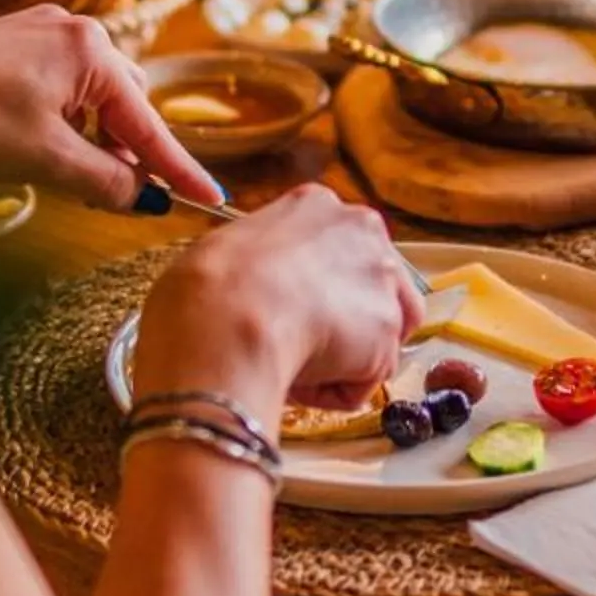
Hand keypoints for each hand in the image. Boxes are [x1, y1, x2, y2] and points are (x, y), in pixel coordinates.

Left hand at [0, 6, 223, 210]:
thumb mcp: (45, 161)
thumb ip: (104, 180)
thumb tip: (139, 196)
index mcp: (92, 51)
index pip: (148, 124)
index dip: (179, 168)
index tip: (210, 200)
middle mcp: (72, 29)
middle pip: (124, 102)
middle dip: (127, 150)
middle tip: (122, 195)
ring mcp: (36, 30)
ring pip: (89, 94)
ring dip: (91, 137)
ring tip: (71, 176)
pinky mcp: (6, 42)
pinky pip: (57, 84)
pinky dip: (62, 120)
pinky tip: (38, 146)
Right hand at [135, 185, 422, 416]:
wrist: (227, 313)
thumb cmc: (207, 285)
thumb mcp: (231, 249)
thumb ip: (266, 261)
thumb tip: (260, 289)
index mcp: (317, 205)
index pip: (339, 250)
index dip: (318, 292)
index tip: (293, 314)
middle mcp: (361, 229)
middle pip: (371, 288)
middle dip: (344, 325)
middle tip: (301, 349)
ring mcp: (382, 276)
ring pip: (373, 334)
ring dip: (343, 360)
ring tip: (296, 367)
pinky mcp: (389, 327)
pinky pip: (365, 377)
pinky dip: (334, 391)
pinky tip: (299, 381)